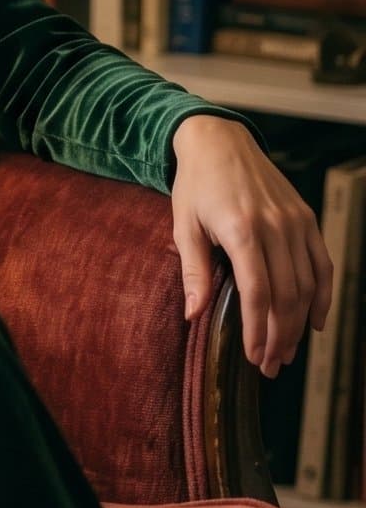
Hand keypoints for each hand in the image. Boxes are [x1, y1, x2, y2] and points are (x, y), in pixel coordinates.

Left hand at [170, 114, 332, 378]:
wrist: (220, 141)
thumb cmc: (196, 185)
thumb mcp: (184, 226)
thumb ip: (193, 272)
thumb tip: (194, 316)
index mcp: (241, 229)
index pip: (257, 292)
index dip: (257, 329)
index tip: (252, 357)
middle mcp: (274, 226)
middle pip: (286, 295)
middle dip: (278, 336)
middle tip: (269, 366)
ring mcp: (295, 222)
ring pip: (306, 284)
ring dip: (298, 324)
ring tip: (285, 352)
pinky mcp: (306, 218)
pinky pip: (322, 263)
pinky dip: (323, 295)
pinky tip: (314, 323)